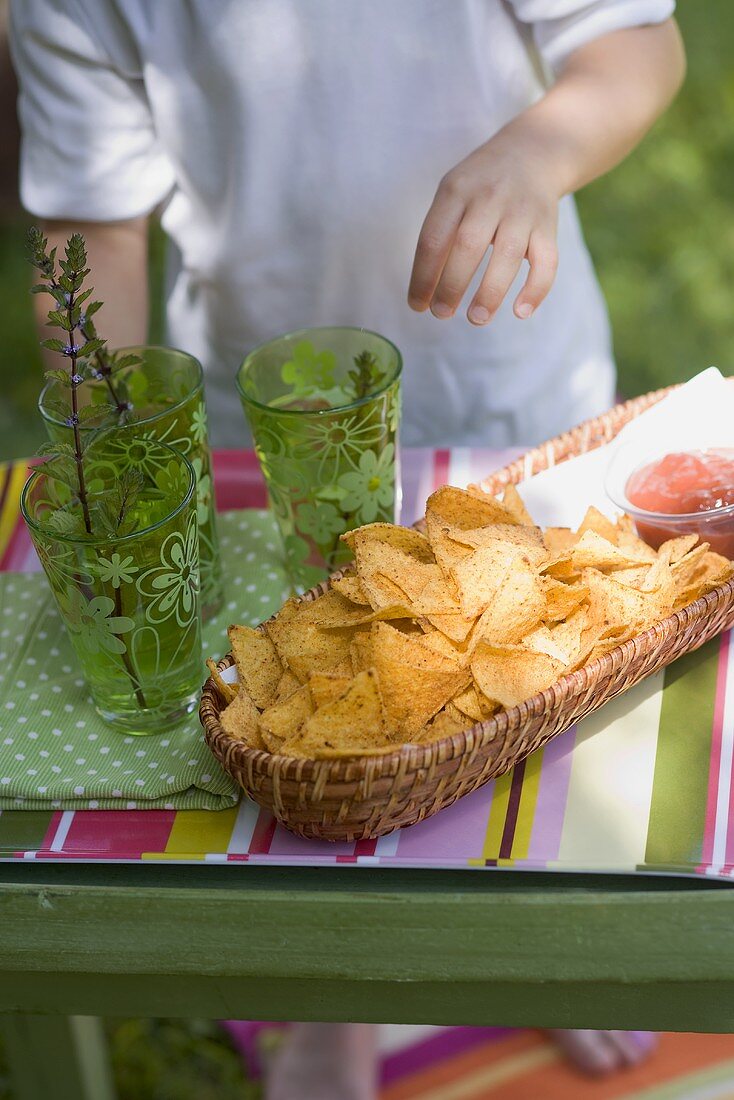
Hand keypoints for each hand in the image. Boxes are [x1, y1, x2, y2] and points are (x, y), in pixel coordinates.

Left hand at [408, 129, 560, 325]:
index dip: (423, 277)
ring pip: (508, 255)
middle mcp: (490, 198)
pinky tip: (520, 312)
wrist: (533, 151)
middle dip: (452, 286)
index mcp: (457, 191)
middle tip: (441, 314)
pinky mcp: (548, 226)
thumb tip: (427, 290)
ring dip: (490, 292)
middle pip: (468, 246)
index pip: (433, 239)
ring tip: (476, 318)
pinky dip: (536, 289)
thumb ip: (440, 234)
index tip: (417, 306)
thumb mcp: (453, 194)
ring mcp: (522, 211)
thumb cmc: (481, 185)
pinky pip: (547, 261)